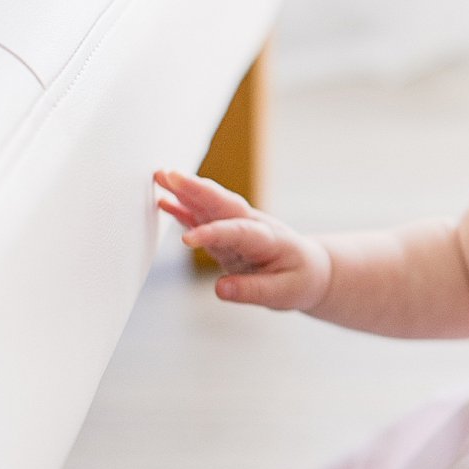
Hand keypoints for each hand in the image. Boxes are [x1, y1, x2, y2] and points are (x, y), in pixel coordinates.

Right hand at [153, 169, 331, 312]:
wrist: (309, 269)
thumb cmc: (299, 280)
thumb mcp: (283, 293)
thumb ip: (252, 291)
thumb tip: (220, 289)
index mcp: (268, 238)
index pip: (238, 232)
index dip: (213, 235)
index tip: (187, 240)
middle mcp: (251, 225)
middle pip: (223, 204)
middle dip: (196, 190)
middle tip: (168, 175)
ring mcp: (238, 226)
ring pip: (210, 205)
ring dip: (186, 190)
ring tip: (159, 176)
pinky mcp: (226, 233)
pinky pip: (203, 218)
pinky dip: (185, 208)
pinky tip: (164, 200)